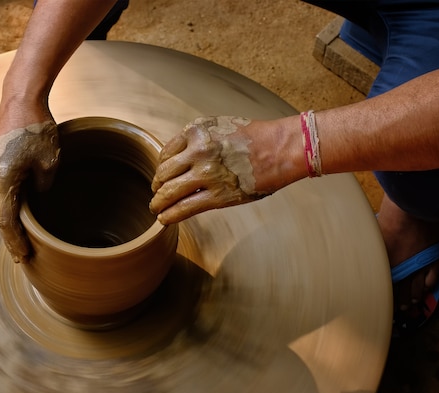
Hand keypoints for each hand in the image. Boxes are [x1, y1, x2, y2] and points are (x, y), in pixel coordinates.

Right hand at [0, 105, 59, 262]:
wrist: (20, 98)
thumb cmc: (37, 128)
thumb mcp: (49, 163)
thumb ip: (43, 187)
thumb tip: (37, 197)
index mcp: (1, 181)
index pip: (7, 222)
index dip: (16, 242)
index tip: (23, 257)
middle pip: (1, 216)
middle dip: (12, 237)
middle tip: (22, 257)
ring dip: (10, 221)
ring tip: (20, 240)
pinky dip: (8, 205)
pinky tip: (18, 213)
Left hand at [150, 116, 268, 223]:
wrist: (282, 147)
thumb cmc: (256, 138)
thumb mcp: (220, 128)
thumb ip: (199, 141)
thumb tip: (180, 160)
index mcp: (197, 131)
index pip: (166, 152)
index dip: (161, 167)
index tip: (162, 175)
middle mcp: (198, 151)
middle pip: (164, 173)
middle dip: (157, 186)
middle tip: (156, 194)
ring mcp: (207, 174)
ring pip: (170, 192)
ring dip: (159, 203)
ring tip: (156, 209)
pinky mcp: (218, 195)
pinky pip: (185, 208)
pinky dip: (170, 215)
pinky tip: (164, 219)